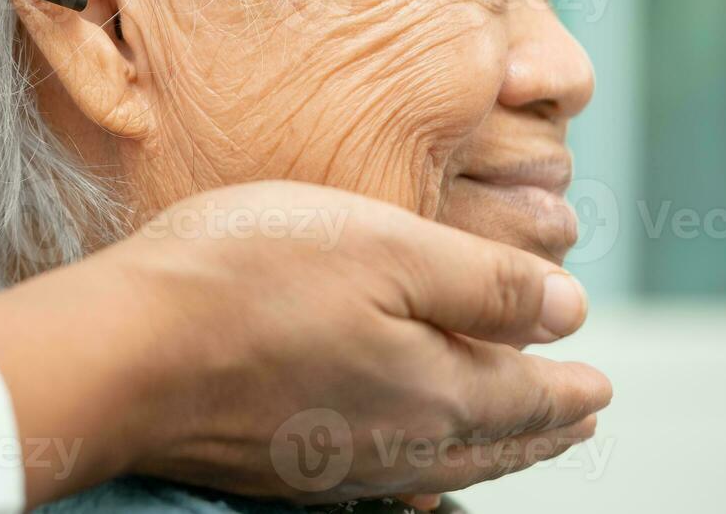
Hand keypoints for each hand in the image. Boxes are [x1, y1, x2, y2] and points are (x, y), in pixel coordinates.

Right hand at [0, 182, 609, 507]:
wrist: (124, 350)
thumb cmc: (249, 276)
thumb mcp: (384, 248)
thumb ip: (483, 283)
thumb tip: (572, 314)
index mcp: (435, 389)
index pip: (528, 397)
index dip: (569, 389)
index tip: (600, 387)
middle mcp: (395, 442)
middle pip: (491, 441)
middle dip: (540, 428)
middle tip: (577, 422)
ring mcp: (333, 463)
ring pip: (438, 463)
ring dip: (488, 450)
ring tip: (511, 442)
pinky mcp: (278, 463)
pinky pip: (380, 478)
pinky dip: (420, 468)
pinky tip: (406, 464)